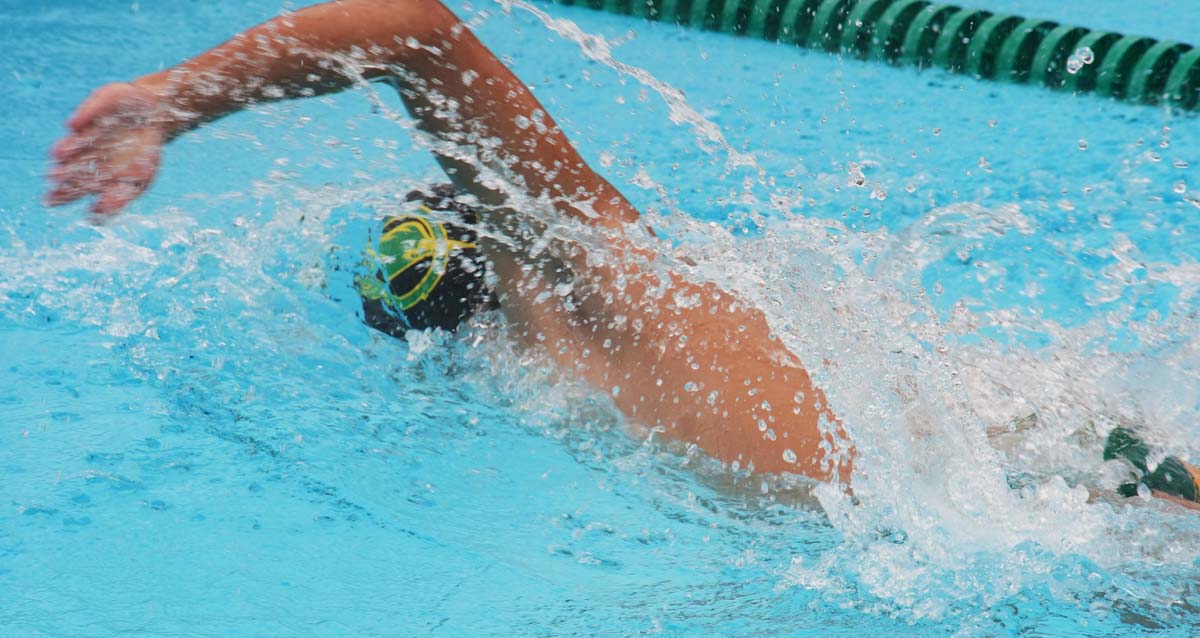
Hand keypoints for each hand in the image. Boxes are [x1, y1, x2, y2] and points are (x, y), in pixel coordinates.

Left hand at [46, 82, 166, 216]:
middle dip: (63, 172)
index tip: (53, 201)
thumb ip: (119, 200)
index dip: (65, 194)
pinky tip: (74, 125)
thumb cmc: (145, 152)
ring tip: (59, 154)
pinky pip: (90, 112)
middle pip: (71, 165)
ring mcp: (90, 132)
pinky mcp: (95, 109)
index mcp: (95, 173)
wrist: (155, 117)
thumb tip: (93, 218)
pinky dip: (83, 117)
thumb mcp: (140, 181)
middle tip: (54, 179)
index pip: (76, 186)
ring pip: (75, 141)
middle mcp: (86, 153)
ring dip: (66, 148)